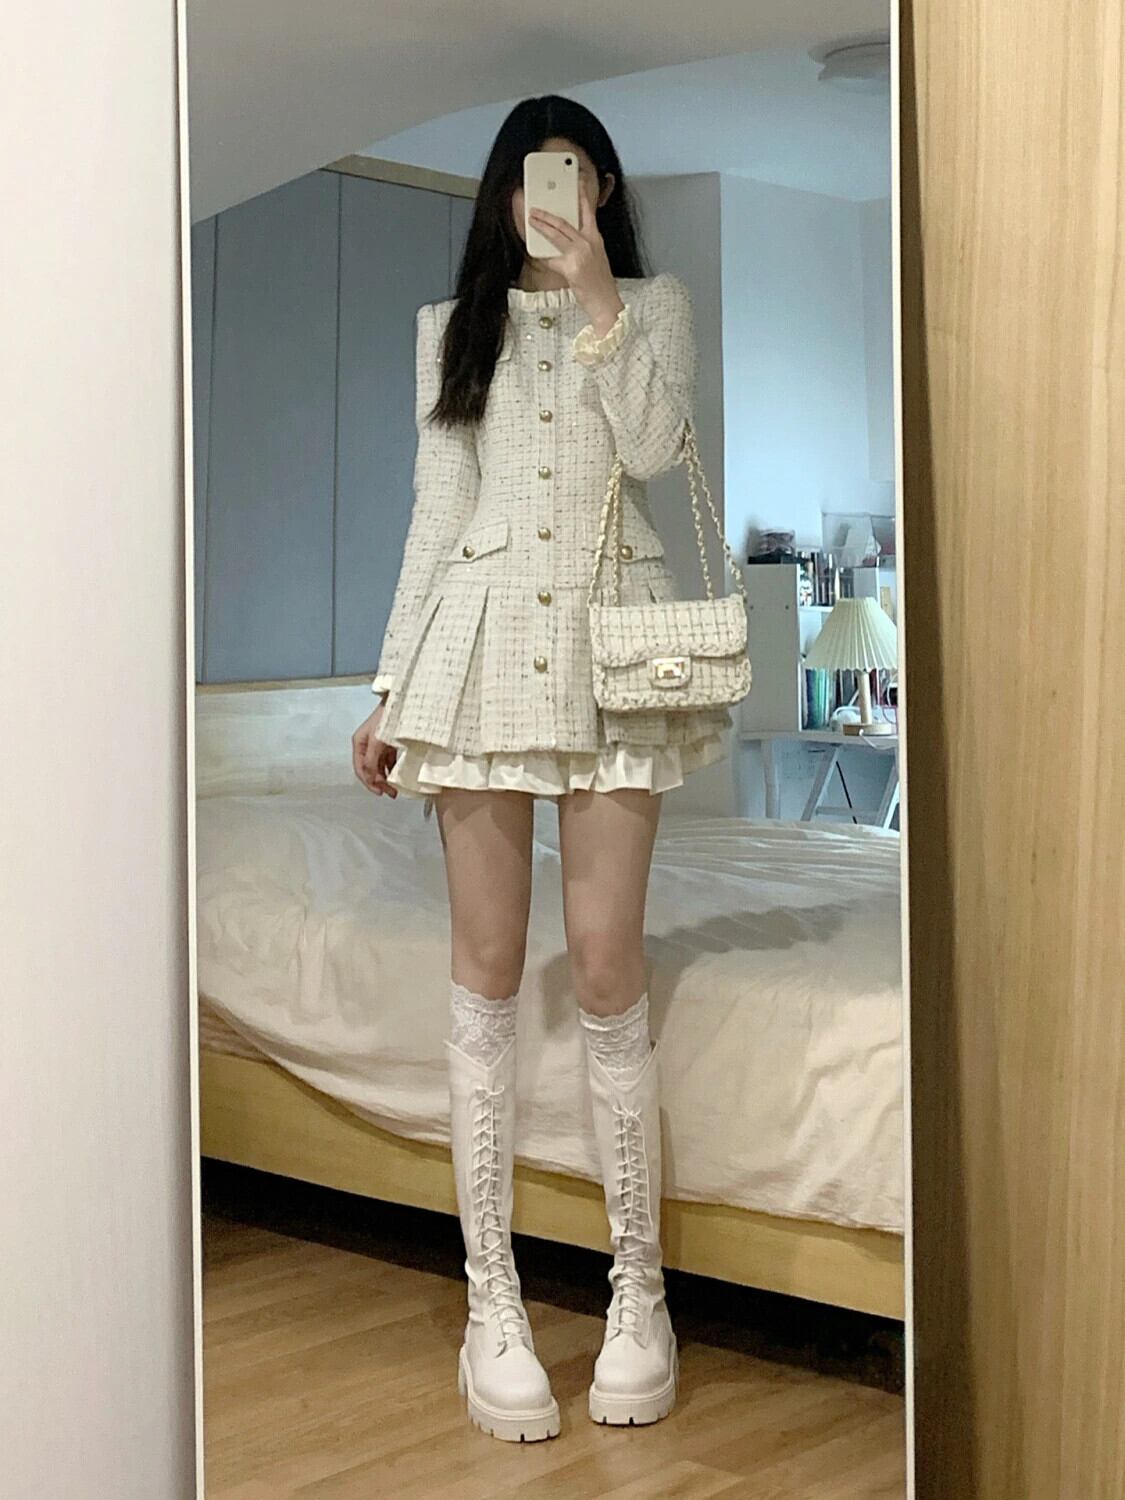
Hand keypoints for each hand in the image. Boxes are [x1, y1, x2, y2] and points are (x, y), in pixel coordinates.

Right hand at [352, 703, 398, 796]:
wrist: (401, 702)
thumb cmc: (386, 718)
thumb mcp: (377, 741)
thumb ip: (371, 760)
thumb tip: (370, 778)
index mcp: (359, 743)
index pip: (360, 769)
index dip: (369, 783)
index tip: (380, 792)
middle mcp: (366, 745)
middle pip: (369, 769)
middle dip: (379, 783)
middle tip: (390, 793)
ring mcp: (377, 744)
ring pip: (379, 766)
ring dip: (385, 778)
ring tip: (395, 788)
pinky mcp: (387, 743)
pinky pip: (388, 760)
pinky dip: (391, 769)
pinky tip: (397, 775)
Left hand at [528, 194, 624, 336]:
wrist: (606, 303)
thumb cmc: (600, 284)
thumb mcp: (596, 259)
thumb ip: (581, 247)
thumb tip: (562, 243)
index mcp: (596, 239)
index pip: (588, 212)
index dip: (581, 196)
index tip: (576, 183)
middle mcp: (589, 243)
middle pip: (564, 223)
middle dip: (548, 214)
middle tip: (536, 209)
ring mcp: (581, 255)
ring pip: (556, 235)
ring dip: (541, 226)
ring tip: (532, 221)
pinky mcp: (572, 268)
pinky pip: (552, 260)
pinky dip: (544, 257)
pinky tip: (537, 254)